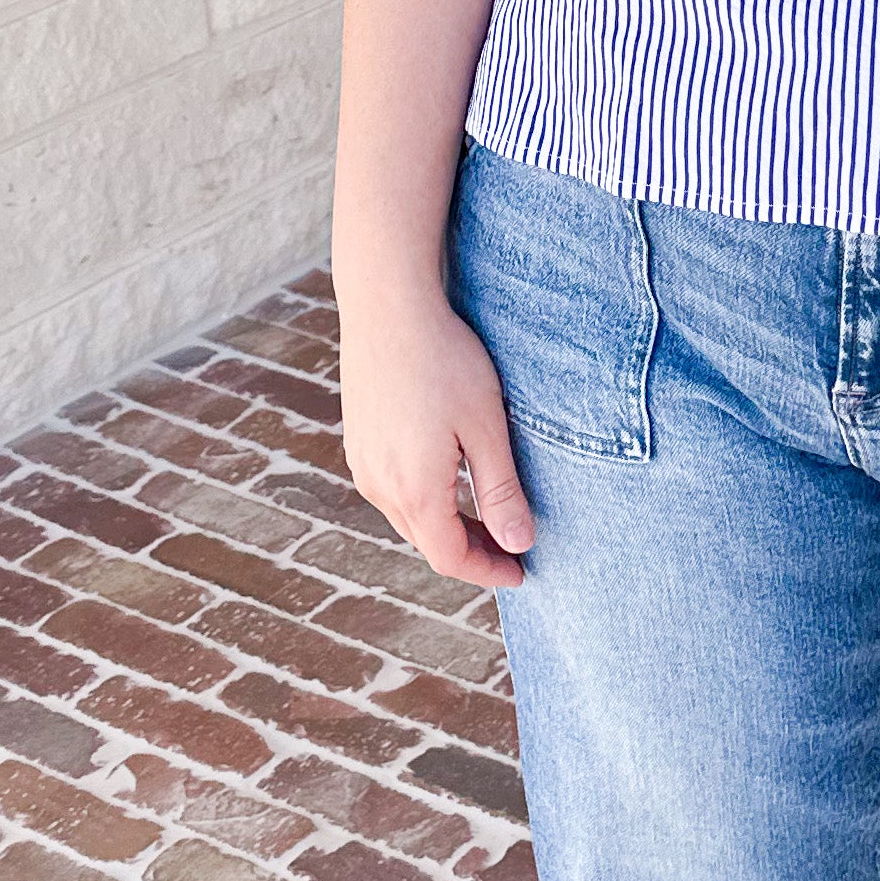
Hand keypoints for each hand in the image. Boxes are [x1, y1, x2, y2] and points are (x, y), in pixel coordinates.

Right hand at [337, 278, 535, 589]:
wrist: (388, 309)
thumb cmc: (445, 361)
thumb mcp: (486, 427)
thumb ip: (501, 490)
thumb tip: (519, 544)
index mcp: (415, 490)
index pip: (451, 557)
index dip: (488, 572)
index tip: (521, 571)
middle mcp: (380, 486)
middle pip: (428, 542)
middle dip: (472, 551)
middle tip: (513, 546)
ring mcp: (362, 464)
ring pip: (408, 517)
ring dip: (447, 525)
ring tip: (487, 514)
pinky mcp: (358, 442)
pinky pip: (392, 490)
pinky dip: (425, 501)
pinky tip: (450, 479)